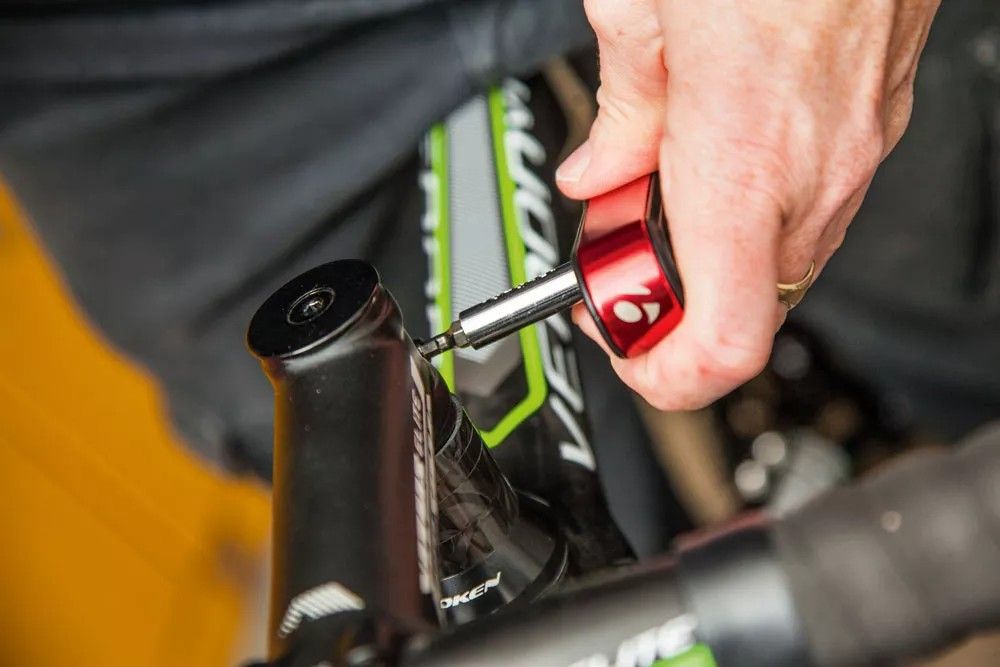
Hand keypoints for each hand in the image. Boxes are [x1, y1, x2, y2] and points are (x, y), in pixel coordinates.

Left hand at [558, 0, 939, 409]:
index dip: (662, 377)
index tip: (621, 345)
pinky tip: (720, 146)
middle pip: (742, 310)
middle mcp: (811, 178)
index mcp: (739, 164)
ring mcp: (856, 156)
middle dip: (669, 296)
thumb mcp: (640, 6)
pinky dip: (755, 203)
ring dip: (713, 248)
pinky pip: (810, 204)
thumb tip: (596, 172)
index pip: (721, 344)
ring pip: (779, 259)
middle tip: (619, 244)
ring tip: (663, 184)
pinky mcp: (876, 126)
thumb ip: (617, 112)